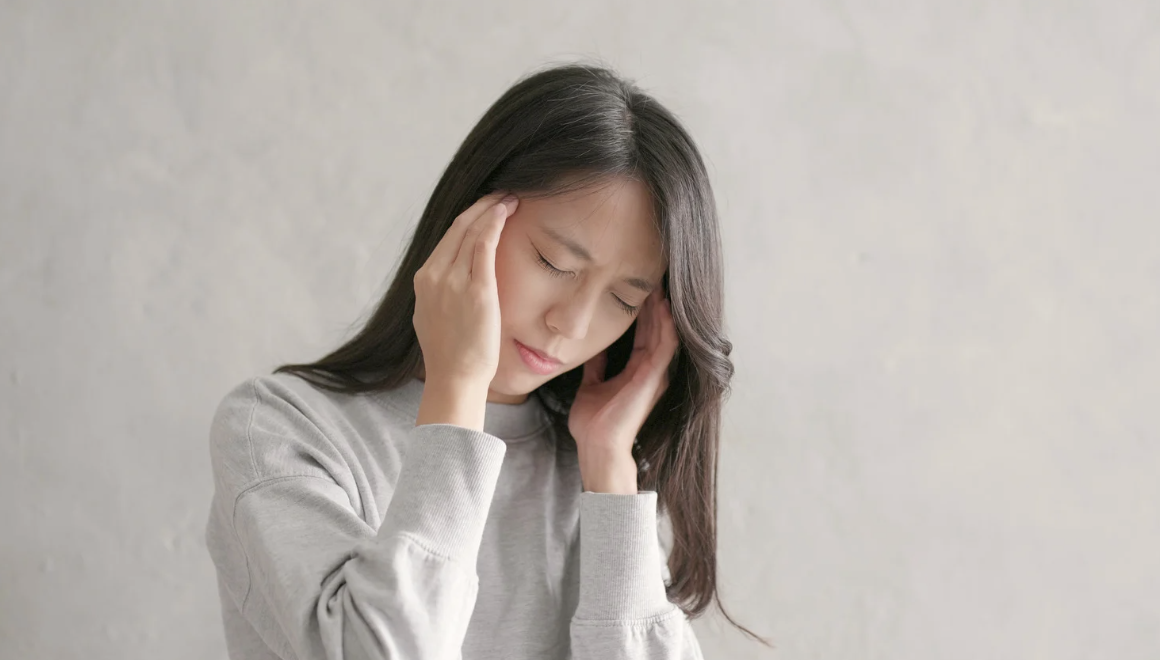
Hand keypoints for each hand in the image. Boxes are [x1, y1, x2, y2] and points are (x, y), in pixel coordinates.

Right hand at [412, 191, 517, 389]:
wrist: (455, 377)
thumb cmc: (451, 354)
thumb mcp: (434, 316)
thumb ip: (440, 294)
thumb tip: (451, 283)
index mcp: (423, 280)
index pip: (447, 238)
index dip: (468, 218)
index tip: (485, 208)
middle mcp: (434, 275)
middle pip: (458, 228)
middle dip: (481, 206)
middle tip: (501, 194)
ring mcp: (453, 281)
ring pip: (471, 231)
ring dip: (492, 209)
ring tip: (510, 198)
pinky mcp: (476, 289)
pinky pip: (484, 245)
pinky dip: (494, 223)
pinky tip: (506, 211)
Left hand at [568, 288, 678, 492]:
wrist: (596, 447)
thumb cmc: (593, 424)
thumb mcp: (591, 385)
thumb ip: (596, 366)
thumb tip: (591, 346)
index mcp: (637, 370)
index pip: (643, 332)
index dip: (641, 309)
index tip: (636, 285)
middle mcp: (651, 370)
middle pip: (656, 327)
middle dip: (654, 302)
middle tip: (652, 274)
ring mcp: (655, 374)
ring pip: (664, 332)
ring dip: (662, 308)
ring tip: (659, 282)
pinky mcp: (654, 378)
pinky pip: (665, 345)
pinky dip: (666, 325)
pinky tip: (663, 305)